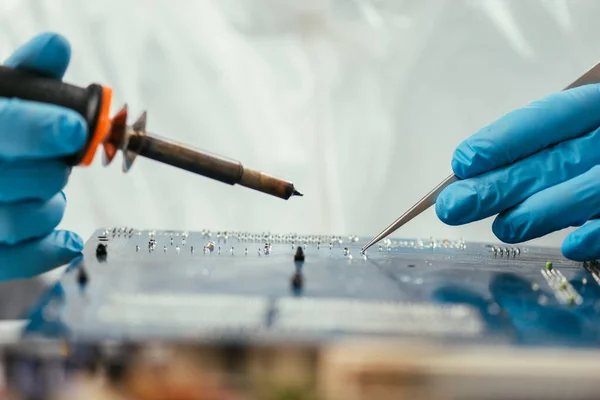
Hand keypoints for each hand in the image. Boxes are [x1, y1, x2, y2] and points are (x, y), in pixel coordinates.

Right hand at [0, 33, 85, 279]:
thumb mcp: (3, 97)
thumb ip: (29, 76)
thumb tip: (56, 47)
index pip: (0, 127)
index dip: (36, 129)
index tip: (75, 128)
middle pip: (21, 180)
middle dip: (54, 171)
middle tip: (61, 162)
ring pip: (21, 221)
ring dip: (51, 207)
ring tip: (49, 192)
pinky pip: (12, 262)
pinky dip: (46, 252)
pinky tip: (67, 241)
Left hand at [435, 85, 599, 260]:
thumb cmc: (597, 148)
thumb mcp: (581, 138)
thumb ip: (545, 151)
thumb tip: (475, 171)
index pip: (550, 117)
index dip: (506, 139)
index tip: (463, 161)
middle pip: (557, 157)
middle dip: (503, 182)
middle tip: (455, 206)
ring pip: (592, 187)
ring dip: (545, 210)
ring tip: (505, 227)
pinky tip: (571, 246)